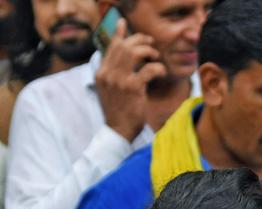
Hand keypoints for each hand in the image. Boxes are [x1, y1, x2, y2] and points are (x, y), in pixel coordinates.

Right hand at [95, 19, 167, 141]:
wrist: (117, 131)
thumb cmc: (117, 111)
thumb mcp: (109, 89)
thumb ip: (113, 72)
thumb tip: (120, 56)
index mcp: (101, 73)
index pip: (110, 46)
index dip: (119, 34)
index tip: (124, 24)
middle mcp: (107, 74)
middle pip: (123, 45)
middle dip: (139, 40)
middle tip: (150, 44)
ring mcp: (119, 80)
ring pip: (134, 52)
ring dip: (148, 51)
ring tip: (155, 57)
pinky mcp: (132, 88)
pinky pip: (148, 69)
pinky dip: (158, 68)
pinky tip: (160, 73)